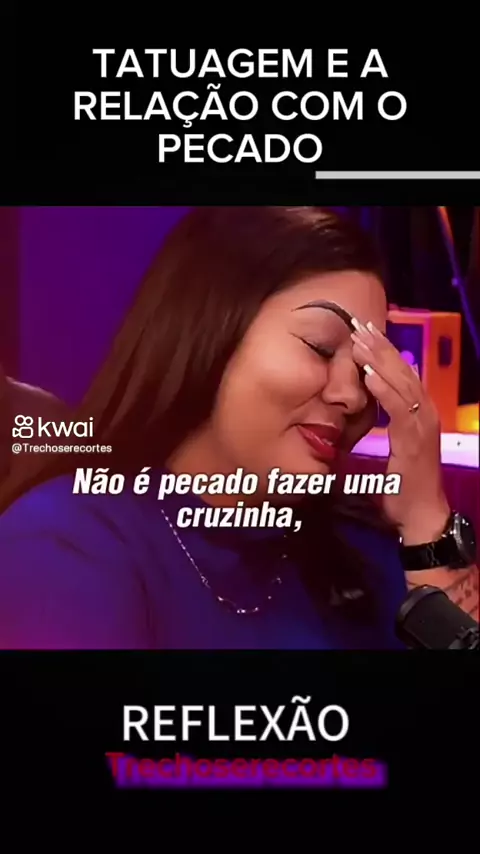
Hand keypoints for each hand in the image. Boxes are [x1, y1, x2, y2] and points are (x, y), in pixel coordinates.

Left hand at [351, 320, 449, 543]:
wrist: (421, 515)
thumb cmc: (405, 484)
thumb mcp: (395, 446)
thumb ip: (387, 422)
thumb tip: (368, 403)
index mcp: (418, 412)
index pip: (402, 373)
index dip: (383, 352)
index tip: (363, 332)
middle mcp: (425, 412)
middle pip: (403, 370)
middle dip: (380, 347)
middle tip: (359, 324)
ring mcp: (422, 424)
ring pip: (402, 383)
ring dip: (380, 360)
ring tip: (361, 340)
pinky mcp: (415, 439)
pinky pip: (399, 408)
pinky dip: (384, 389)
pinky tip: (369, 375)